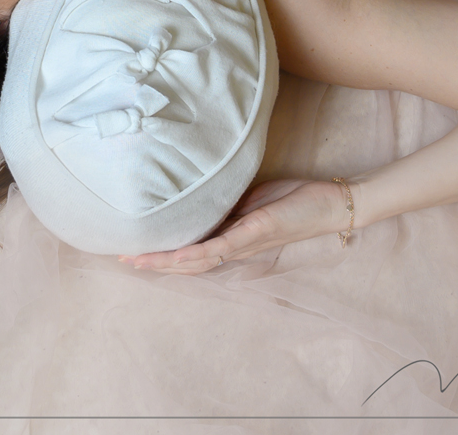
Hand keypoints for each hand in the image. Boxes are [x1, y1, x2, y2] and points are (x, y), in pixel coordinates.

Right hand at [121, 179, 351, 274]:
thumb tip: (205, 193)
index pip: (193, 252)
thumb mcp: (254, 199)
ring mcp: (244, 243)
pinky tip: (177, 257)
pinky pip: (221, 247)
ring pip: (199, 260)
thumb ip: (231, 203)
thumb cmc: (296, 201)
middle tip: (124, 258)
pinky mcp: (255, 232)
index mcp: (234, 239)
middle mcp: (236, 247)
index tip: (136, 249)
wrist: (333, 205)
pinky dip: (196, 254)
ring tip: (138, 260)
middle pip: (189, 263)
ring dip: (167, 263)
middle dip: (156, 262)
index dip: (165, 254)